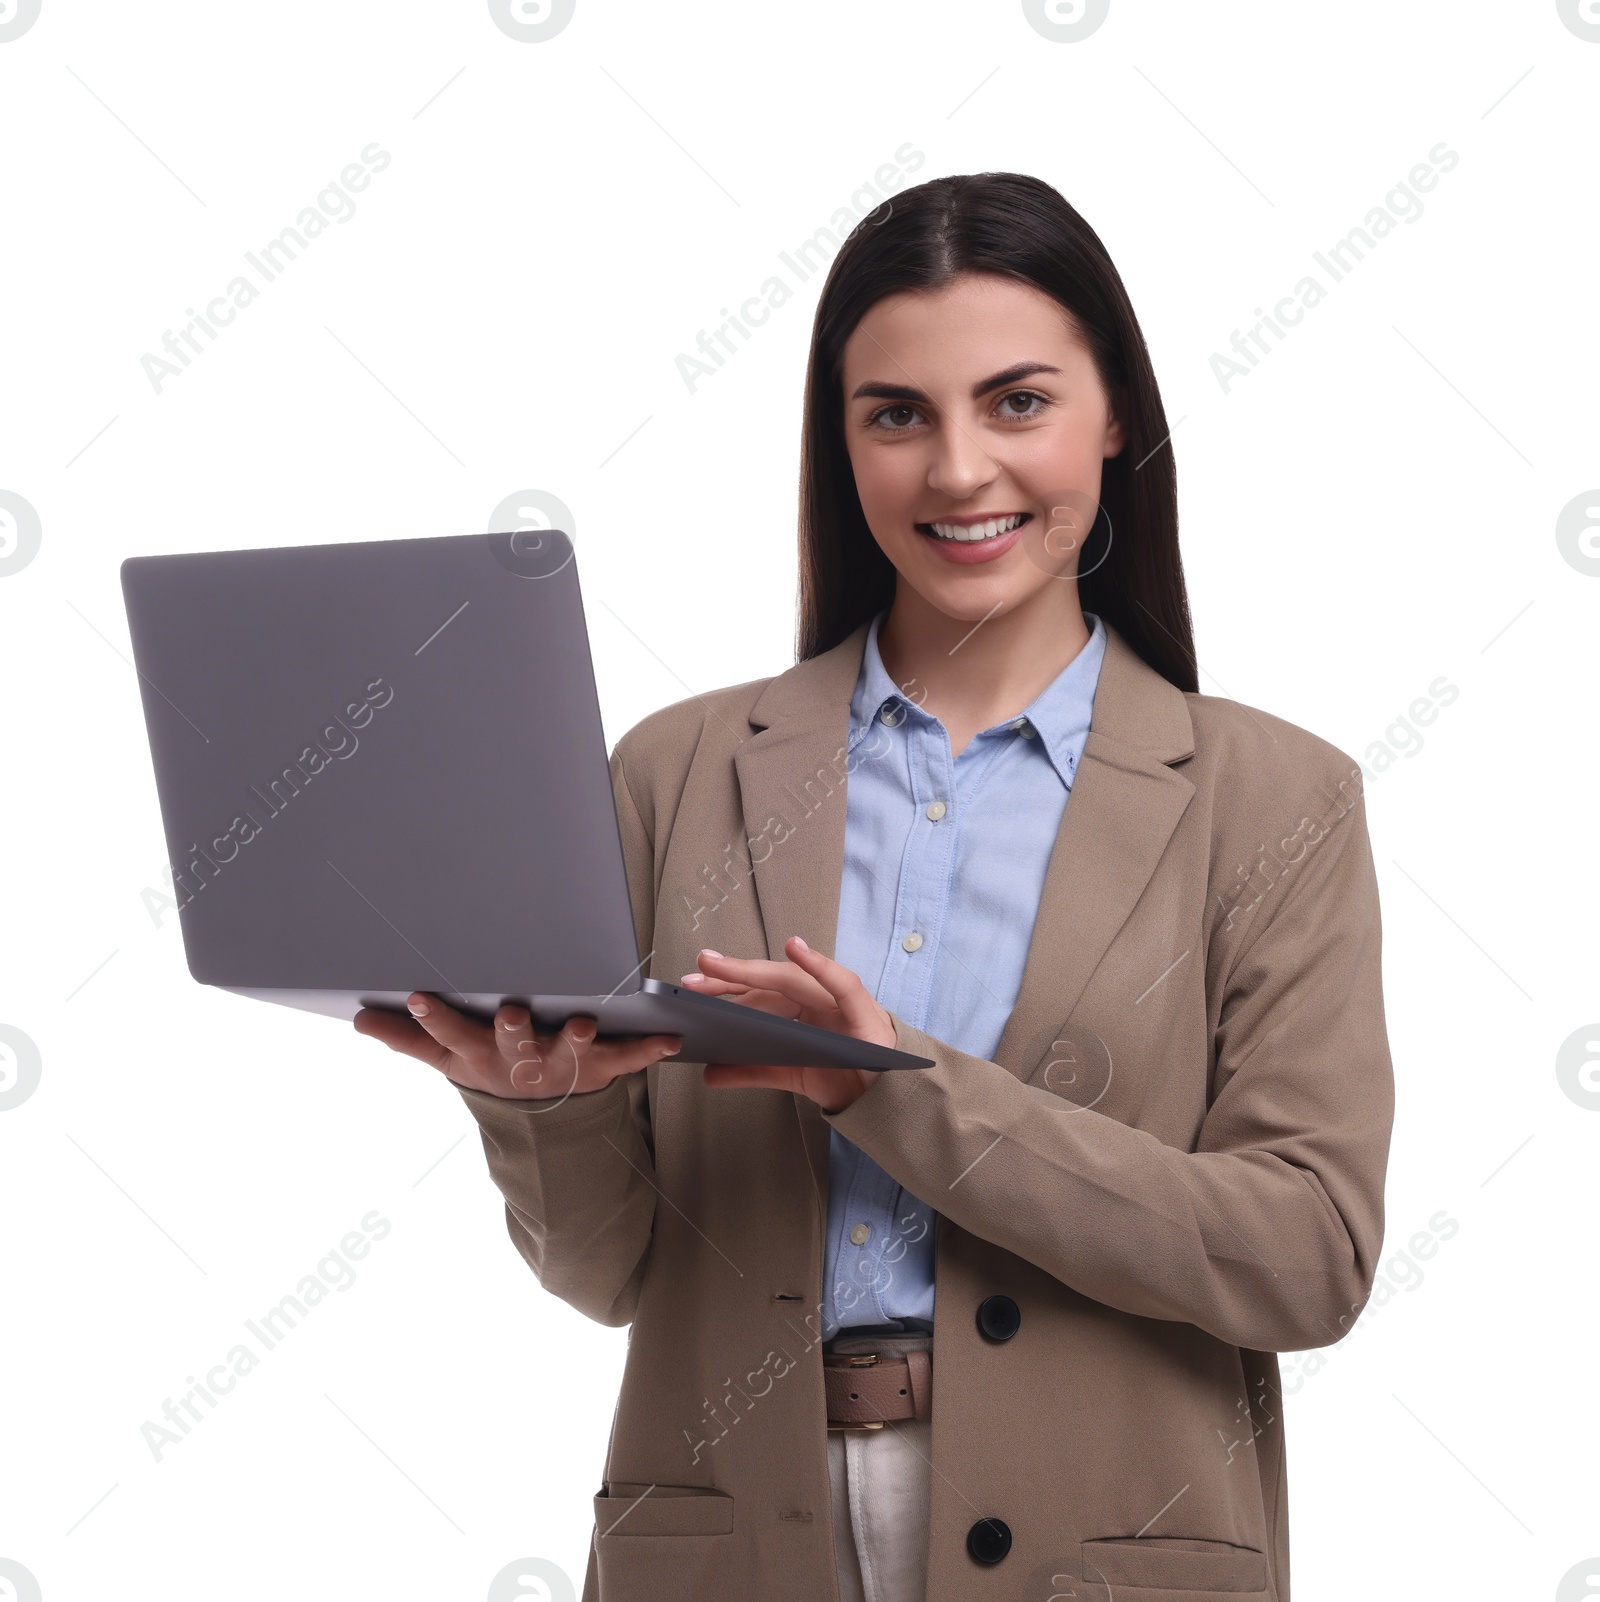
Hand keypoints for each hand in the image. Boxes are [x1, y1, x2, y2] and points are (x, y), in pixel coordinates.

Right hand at [353, 993, 682, 1104]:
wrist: (542, 1116)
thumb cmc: (491, 1065)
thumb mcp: (447, 1058)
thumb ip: (407, 1039)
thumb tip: (358, 1021)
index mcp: (481, 1055)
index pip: (451, 1037)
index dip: (435, 1020)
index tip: (421, 996)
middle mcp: (521, 1062)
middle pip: (513, 1044)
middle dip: (513, 1030)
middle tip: (510, 1011)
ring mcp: (562, 1065)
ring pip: (569, 1052)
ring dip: (579, 1039)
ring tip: (588, 1023)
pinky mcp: (601, 1067)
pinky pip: (627, 1059)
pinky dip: (649, 1050)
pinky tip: (670, 1040)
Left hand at [684, 935, 891, 1112]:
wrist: (886, 1099)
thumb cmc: (843, 1074)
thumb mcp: (790, 1073)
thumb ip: (753, 1071)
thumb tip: (708, 1074)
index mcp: (799, 1009)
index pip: (758, 992)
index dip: (726, 987)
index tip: (691, 986)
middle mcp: (817, 997)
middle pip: (769, 981)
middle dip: (733, 974)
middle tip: (699, 967)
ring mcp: (838, 1000)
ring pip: (794, 979)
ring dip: (758, 970)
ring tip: (725, 965)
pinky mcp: (863, 1010)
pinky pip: (841, 983)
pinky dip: (820, 965)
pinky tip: (796, 948)